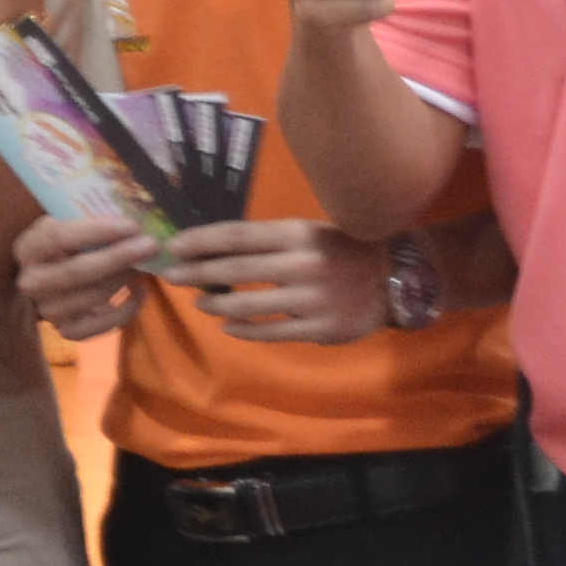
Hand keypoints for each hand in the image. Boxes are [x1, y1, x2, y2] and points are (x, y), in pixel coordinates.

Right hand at [13, 213, 158, 339]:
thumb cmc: (67, 244)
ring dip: (124, 279)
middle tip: (151, 246)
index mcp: (28, 248)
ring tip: (141, 265)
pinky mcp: (66, 331)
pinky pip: (101, 326)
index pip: (58, 237)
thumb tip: (134, 209)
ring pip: (94, 297)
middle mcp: (31, 282)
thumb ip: (89, 217)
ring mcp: (47, 310)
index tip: (132, 226)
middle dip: (118, 257)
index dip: (97, 231)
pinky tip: (139, 292)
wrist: (49, 278)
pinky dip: (126, 311)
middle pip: (77, 271)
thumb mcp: (67, 224)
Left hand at [162, 218, 391, 344]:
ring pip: (248, 305)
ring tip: (199, 303)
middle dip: (197, 273)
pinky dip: (244, 330)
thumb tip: (212, 249)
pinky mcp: (319, 328)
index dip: (201, 241)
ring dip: (216, 304)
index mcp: (297, 234)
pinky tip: (227, 326)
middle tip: (170, 275)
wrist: (395, 278)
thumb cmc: (342, 251)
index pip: (237, 236)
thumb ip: (268, 242)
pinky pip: (271, 332)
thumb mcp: (308, 233)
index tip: (173, 245)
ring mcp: (311, 298)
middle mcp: (302, 264)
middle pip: (236, 270)